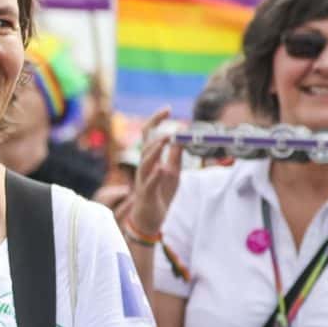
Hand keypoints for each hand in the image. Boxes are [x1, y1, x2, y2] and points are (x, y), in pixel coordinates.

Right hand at [126, 112, 183, 239]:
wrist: (150, 217)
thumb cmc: (160, 193)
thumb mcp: (173, 171)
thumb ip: (176, 154)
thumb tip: (183, 136)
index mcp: (150, 159)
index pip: (149, 135)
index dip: (157, 121)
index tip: (167, 109)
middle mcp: (144, 166)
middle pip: (146, 145)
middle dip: (158, 134)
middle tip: (172, 128)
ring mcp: (143, 179)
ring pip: (146, 161)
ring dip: (155, 149)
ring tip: (166, 139)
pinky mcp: (146, 193)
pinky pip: (148, 182)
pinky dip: (154, 175)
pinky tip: (161, 168)